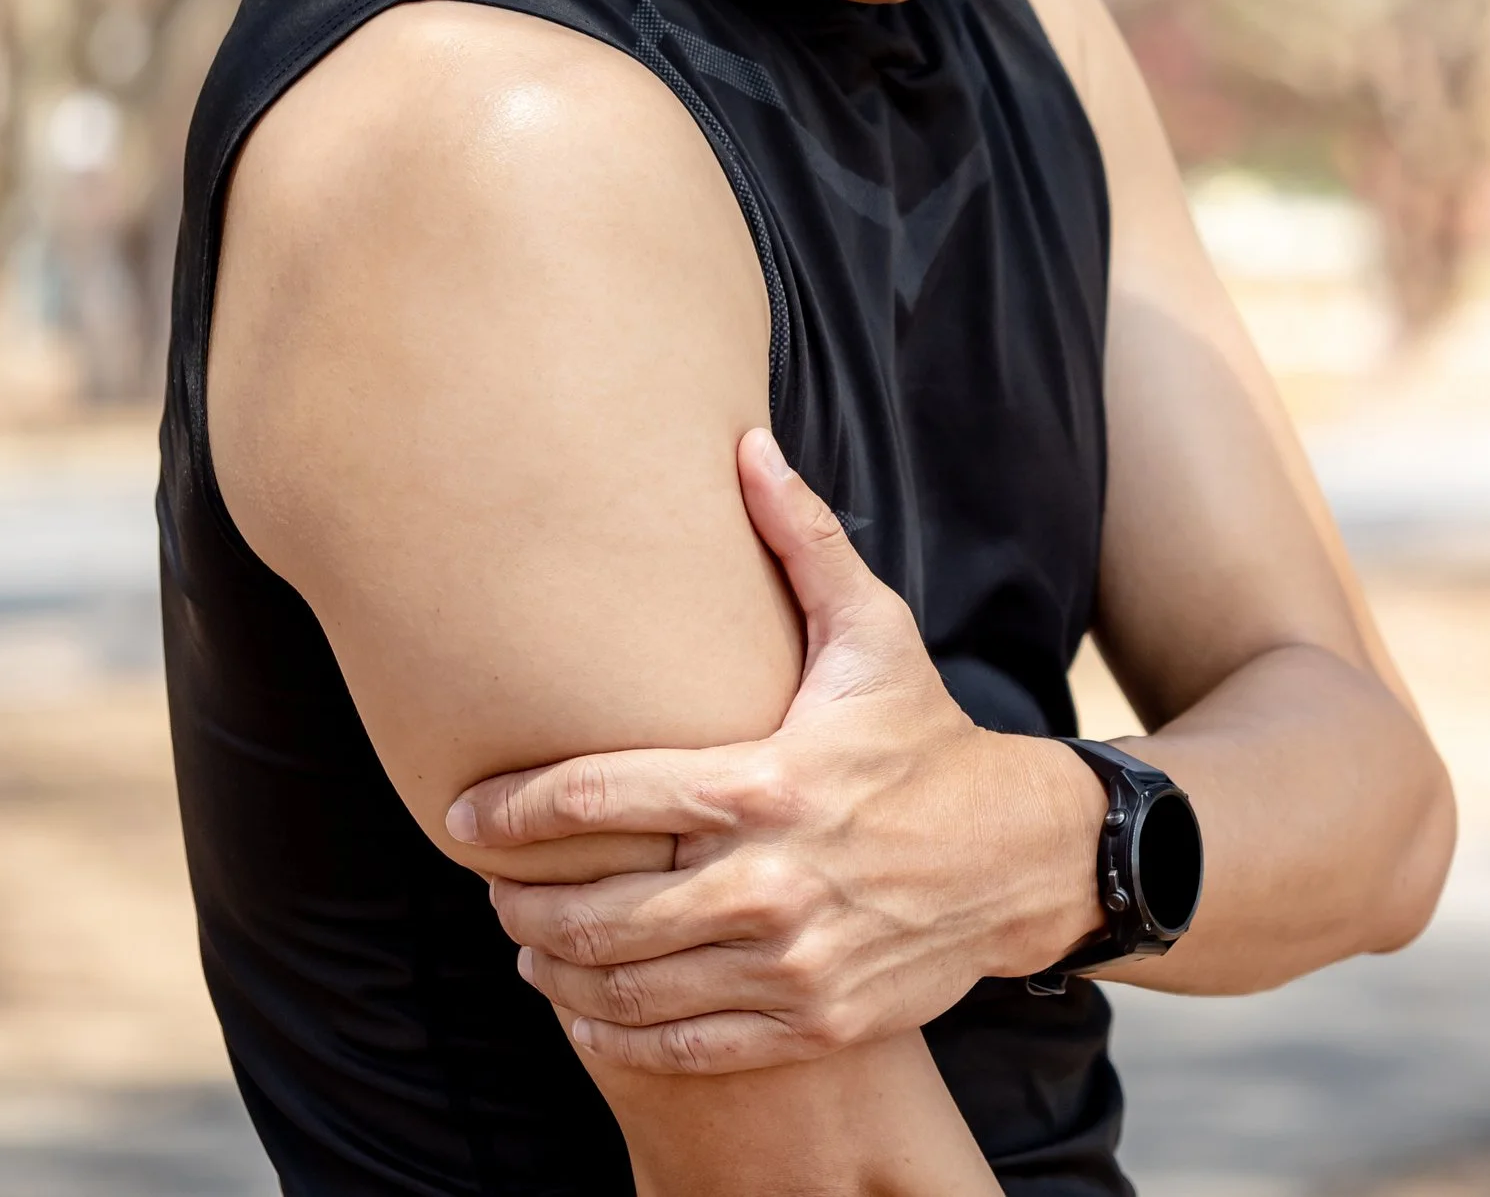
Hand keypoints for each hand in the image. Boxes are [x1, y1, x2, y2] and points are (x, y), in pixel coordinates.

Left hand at [447, 428, 1106, 1073]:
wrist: (1026, 858)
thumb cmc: (930, 739)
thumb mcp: (875, 635)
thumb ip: (801, 543)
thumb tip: (745, 444)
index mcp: (770, 781)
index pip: (602, 798)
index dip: (513, 811)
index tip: (462, 816)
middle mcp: (774, 881)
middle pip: (596, 911)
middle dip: (523, 903)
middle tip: (493, 888)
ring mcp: (794, 961)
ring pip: (627, 987)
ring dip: (557, 971)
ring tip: (532, 945)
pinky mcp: (815, 1021)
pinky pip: (684, 1045)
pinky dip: (618, 1035)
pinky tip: (589, 1011)